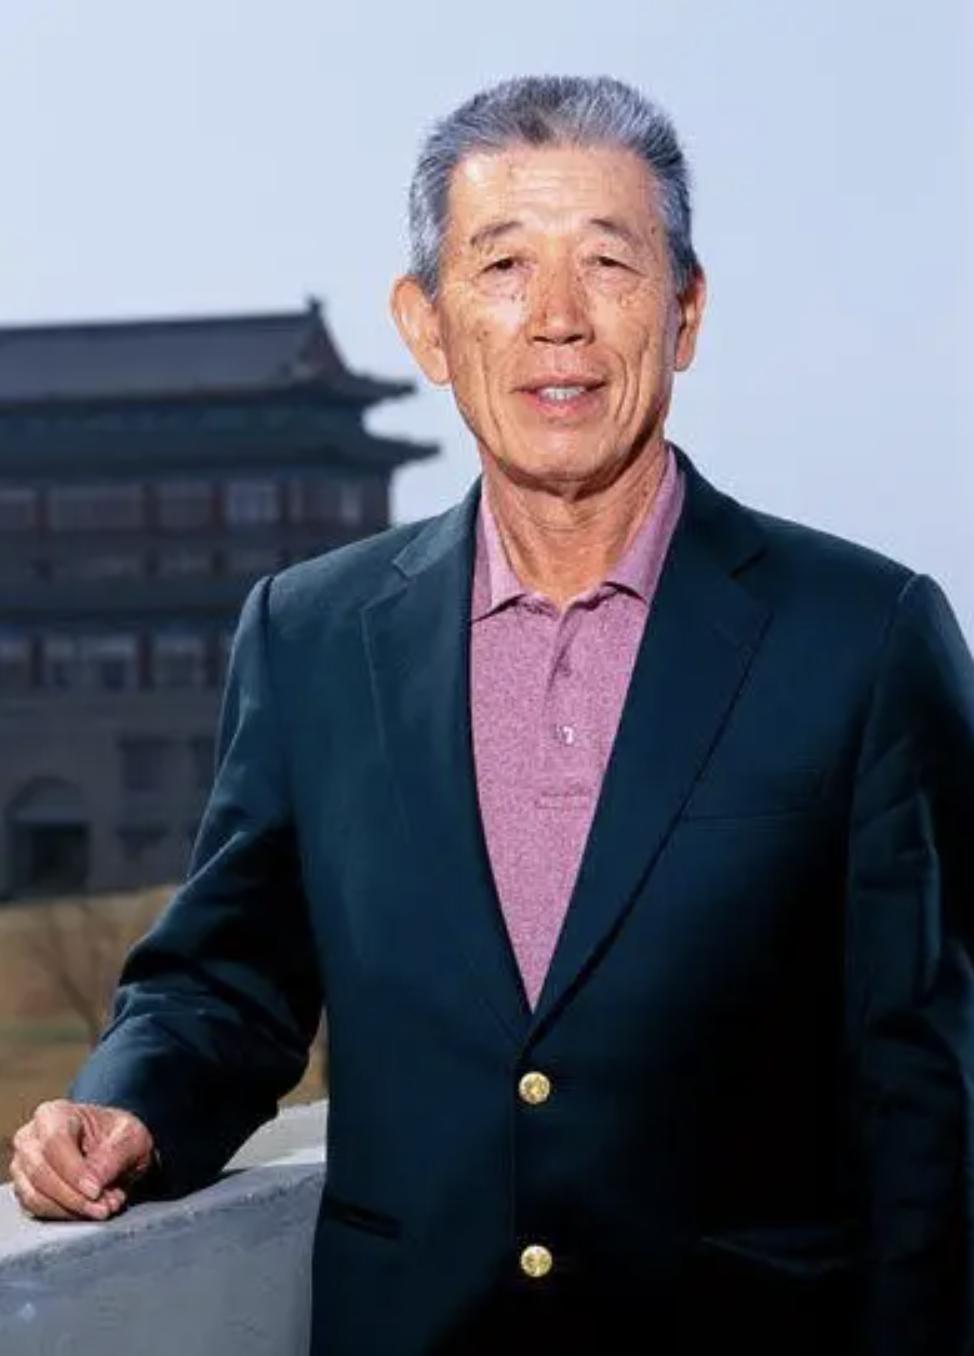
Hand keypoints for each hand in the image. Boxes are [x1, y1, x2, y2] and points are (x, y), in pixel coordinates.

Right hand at [9, 1098, 155, 1221]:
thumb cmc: (119, 1136)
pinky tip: (89, 1211)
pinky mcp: (23, 1189)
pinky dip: (64, 1215)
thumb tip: (94, 1183)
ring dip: (70, 1209)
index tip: (96, 1191)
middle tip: (105, 1208)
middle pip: (41, 1172)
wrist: (113, 1148)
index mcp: (55, 1113)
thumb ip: (114, 1156)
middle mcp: (30, 1137)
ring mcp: (22, 1164)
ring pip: (34, 1195)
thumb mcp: (132, 1138)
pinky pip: (35, 1210)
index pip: (55, 1141)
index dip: (74, 1171)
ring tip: (102, 1208)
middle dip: (74, 1197)